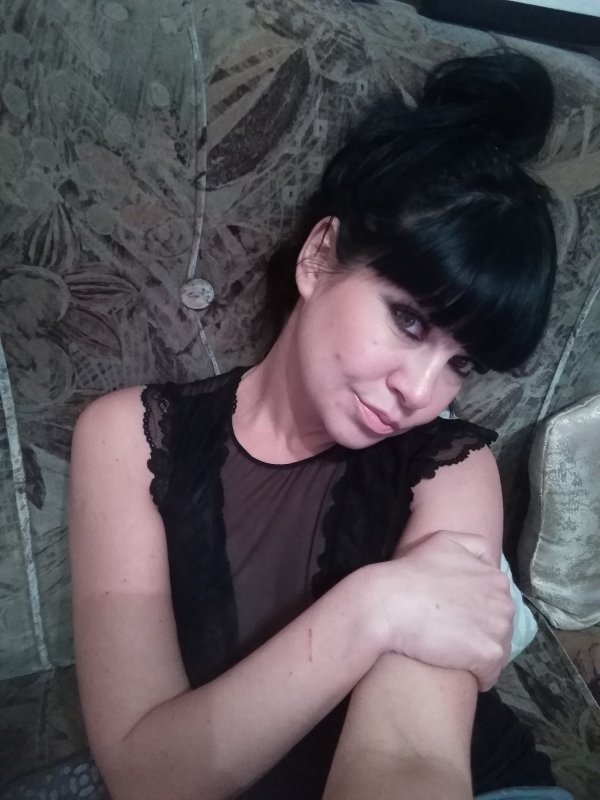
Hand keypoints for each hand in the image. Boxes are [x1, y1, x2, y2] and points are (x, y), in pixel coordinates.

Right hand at [365, 530, 514, 690]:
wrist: (388, 603)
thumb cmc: (411, 572)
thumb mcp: (444, 541)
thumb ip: (473, 546)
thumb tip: (489, 560)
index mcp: (496, 577)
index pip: (497, 602)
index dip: (477, 610)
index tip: (456, 615)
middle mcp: (504, 602)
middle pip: (500, 626)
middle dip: (481, 632)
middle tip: (453, 635)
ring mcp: (498, 629)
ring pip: (498, 650)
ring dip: (480, 655)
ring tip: (454, 654)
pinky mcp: (488, 654)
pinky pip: (491, 674)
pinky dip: (478, 677)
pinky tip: (460, 672)